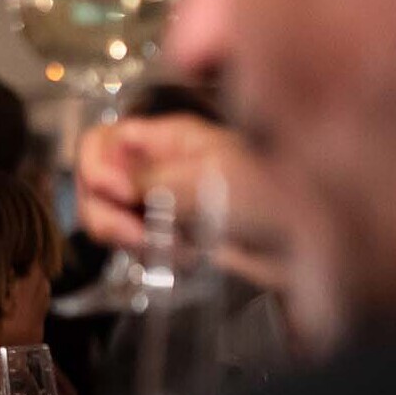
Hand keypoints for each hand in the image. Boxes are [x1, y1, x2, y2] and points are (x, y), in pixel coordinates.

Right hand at [75, 116, 291, 290]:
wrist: (302, 249)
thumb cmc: (272, 199)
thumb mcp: (212, 176)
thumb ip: (155, 178)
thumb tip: (114, 186)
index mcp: (167, 138)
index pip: (102, 139)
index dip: (97, 165)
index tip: (117, 192)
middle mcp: (155, 167)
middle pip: (93, 181)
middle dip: (104, 209)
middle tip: (134, 231)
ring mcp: (158, 204)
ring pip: (103, 215)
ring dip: (120, 235)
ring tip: (158, 246)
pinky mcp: (164, 238)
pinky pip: (127, 244)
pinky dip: (141, 254)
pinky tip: (177, 256)